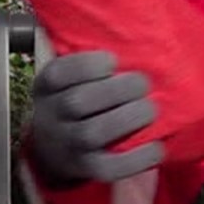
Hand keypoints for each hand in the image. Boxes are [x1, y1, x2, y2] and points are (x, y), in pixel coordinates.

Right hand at [29, 51, 164, 183]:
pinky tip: (156, 147)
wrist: (53, 148)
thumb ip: (90, 62)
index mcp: (47, 87)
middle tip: (143, 85)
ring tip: (150, 110)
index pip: (58, 74)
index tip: (113, 61)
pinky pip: (109, 168)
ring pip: (92, 133)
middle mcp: (52, 116)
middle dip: (118, 90)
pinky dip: (137, 159)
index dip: (88, 65)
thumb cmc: (75, 99)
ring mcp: (69, 144)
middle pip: (78, 102)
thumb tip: (133, 34)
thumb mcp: (70, 78)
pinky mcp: (87, 168)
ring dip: (128, 119)